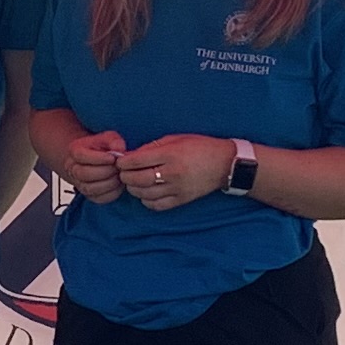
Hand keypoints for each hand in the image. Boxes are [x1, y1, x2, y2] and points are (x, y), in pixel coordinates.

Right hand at [58, 130, 128, 204]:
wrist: (96, 159)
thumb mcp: (108, 138)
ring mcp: (79, 183)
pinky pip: (99, 198)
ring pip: (90, 188)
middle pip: (84, 174)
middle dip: (105, 172)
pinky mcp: (89, 195)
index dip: (99, 158)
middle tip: (118, 168)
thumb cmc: (101, 147)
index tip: (113, 158)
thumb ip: (114, 141)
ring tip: (118, 176)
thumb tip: (120, 150)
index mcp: (74, 151)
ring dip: (109, 183)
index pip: (81, 156)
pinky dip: (112, 193)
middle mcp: (72, 168)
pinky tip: (118, 185)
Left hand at [120, 133, 234, 212]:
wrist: (225, 164)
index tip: (120, 161)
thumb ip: (153, 147)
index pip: (137, 161)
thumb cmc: (200, 147)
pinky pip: (156, 205)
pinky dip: (146, 201)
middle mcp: (172, 173)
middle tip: (123, 172)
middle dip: (125, 176)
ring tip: (133, 182)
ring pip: (144, 194)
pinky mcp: (181, 200)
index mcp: (170, 154)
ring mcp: (177, 189)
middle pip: (137, 179)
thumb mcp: (176, 139)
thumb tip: (132, 155)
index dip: (123, 162)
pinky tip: (145, 193)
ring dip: (133, 189)